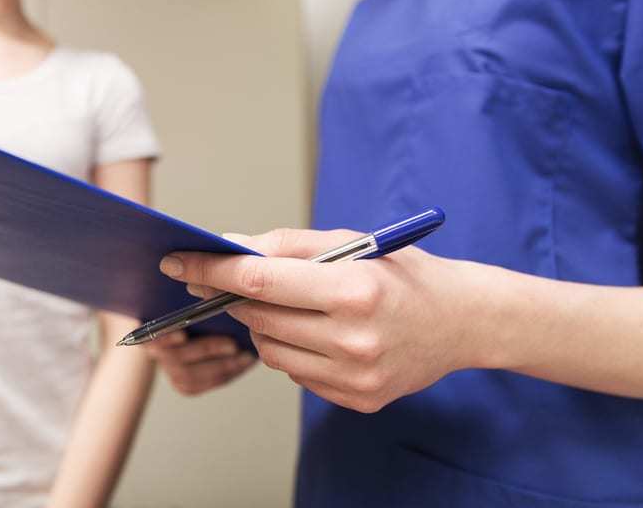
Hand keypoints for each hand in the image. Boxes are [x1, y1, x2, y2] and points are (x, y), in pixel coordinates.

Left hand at [158, 228, 497, 412]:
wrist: (463, 321)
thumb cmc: (405, 273)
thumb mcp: (353, 242)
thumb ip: (288, 244)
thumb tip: (230, 248)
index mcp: (355, 290)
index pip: (260, 280)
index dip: (212, 270)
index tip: (178, 262)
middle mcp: (355, 338)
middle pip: (259, 317)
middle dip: (236, 295)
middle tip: (228, 280)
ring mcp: (357, 376)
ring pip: (271, 350)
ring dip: (262, 324)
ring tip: (286, 305)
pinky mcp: (358, 400)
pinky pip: (296, 374)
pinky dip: (291, 350)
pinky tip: (314, 332)